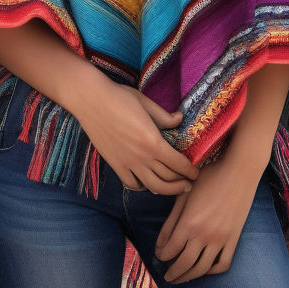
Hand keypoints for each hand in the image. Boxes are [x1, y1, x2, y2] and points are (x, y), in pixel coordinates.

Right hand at [75, 82, 198, 195]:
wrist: (92, 101)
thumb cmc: (120, 97)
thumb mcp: (147, 103)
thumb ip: (165, 116)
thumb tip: (180, 119)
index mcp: (153, 142)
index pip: (178, 164)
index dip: (190, 170)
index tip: (196, 172)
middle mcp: (142, 157)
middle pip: (168, 179)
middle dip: (183, 183)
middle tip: (190, 182)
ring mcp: (127, 163)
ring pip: (152, 187)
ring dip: (168, 190)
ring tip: (176, 188)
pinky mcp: (115, 165)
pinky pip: (132, 184)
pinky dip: (143, 188)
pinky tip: (148, 183)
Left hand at [155, 151, 261, 283]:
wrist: (239, 171)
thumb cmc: (209, 177)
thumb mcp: (184, 196)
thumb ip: (171, 222)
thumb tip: (160, 245)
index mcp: (189, 222)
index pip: (170, 250)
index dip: (162, 256)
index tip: (159, 256)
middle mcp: (204, 234)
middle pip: (184, 264)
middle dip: (173, 274)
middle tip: (167, 277)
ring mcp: (220, 239)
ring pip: (202, 268)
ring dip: (189, 277)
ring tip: (182, 278)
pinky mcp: (234, 239)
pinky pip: (223, 264)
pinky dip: (212, 270)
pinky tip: (205, 268)